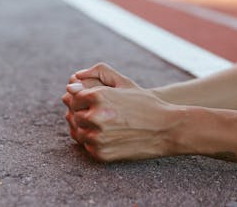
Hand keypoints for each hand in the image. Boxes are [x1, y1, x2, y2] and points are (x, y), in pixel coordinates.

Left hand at [62, 63, 179, 160]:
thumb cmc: (146, 104)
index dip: (83, 100)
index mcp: (99, 96)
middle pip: (74, 115)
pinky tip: (107, 136)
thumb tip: (69, 87)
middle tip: (100, 116)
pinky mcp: (100, 153)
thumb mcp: (123, 86)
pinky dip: (94, 142)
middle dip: (84, 115)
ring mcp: (97, 136)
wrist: (166, 128)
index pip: (74, 97)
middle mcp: (95, 116)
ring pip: (79, 132)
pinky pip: (87, 147)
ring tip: (103, 126)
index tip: (93, 103)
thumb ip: (94, 82)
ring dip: (87, 129)